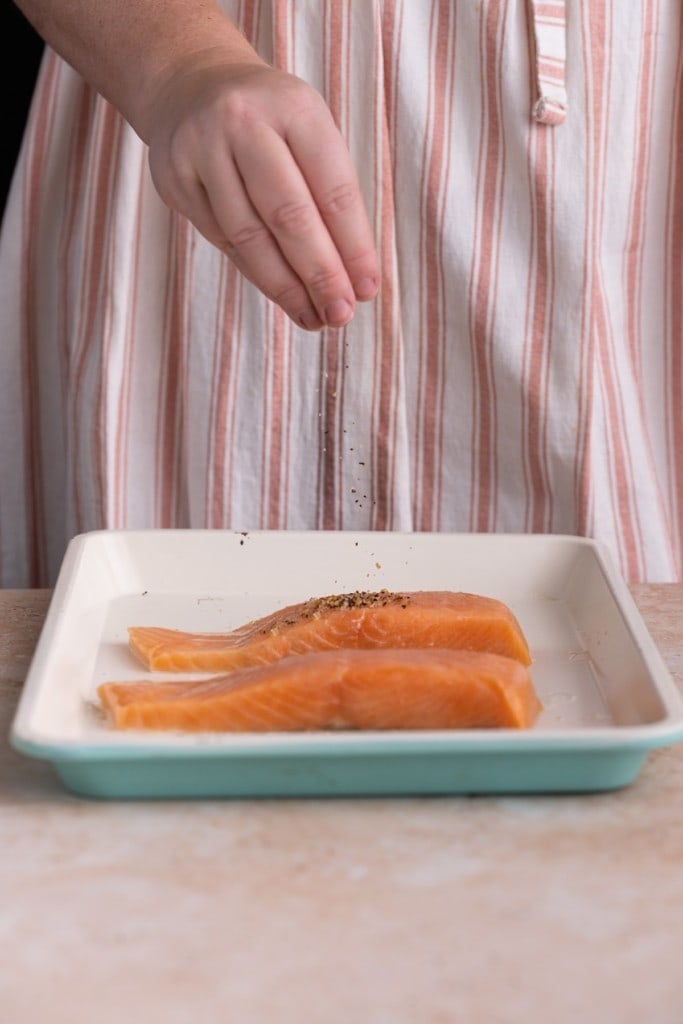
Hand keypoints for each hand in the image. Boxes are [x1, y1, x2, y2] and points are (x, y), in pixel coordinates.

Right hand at [146, 58, 379, 329]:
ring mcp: (201, 149)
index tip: (368, 289)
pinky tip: (281, 292)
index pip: (332, 189)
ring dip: (285, 287)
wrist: (192, 86)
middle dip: (320, 274)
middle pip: (289, 215)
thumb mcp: (310, 135)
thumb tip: (354, 279)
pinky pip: (222, 239)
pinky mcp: (174, 178)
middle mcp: (244, 122)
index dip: (353, 246)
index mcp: (295, 107)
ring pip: (248, 236)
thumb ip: (331, 197)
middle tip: (341, 314)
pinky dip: (256, 271)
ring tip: (313, 317)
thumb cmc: (272, 123)